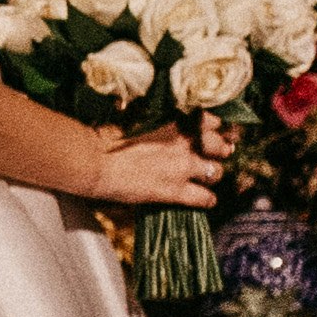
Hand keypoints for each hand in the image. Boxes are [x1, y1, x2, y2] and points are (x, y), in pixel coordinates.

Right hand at [83, 117, 231, 209]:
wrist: (95, 161)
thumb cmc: (108, 137)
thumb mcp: (136, 116)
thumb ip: (158, 118)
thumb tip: (162, 118)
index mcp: (175, 120)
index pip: (211, 121)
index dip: (213, 128)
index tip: (212, 132)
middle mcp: (185, 142)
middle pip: (220, 146)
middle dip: (221, 150)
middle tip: (220, 154)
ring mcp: (182, 167)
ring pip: (217, 173)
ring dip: (213, 175)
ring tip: (207, 178)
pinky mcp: (175, 191)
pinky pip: (205, 198)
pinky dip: (207, 200)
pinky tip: (205, 200)